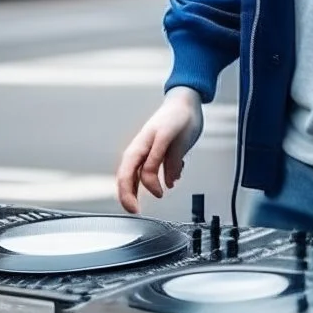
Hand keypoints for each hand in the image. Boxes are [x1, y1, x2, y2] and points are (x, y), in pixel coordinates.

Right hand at [116, 87, 203, 213]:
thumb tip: (163, 184)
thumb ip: (164, 161)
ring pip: (137, 175)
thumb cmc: (178, 116)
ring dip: (140, 189)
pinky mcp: (157, 153)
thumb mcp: (171, 137)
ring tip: (145, 201)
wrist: (186, 102)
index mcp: (141, 146)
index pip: (128, 175)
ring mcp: (148, 151)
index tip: (148, 202)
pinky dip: (157, 179)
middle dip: (128, 196)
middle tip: (135, 211)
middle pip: (127, 177)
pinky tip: (169, 181)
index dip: (133, 193)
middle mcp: (141, 150)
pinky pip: (151, 170)